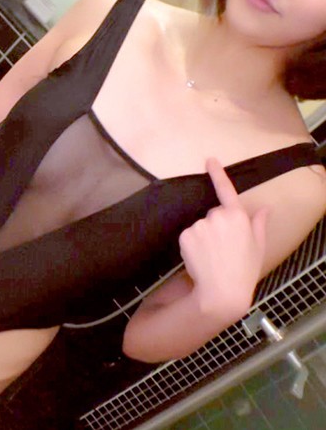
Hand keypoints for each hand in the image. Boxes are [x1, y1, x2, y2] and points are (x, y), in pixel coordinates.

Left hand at [179, 158, 268, 316]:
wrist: (222, 290)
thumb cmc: (244, 269)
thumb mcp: (258, 245)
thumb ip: (258, 223)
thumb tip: (264, 208)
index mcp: (237, 216)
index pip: (225, 190)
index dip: (217, 174)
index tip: (209, 159)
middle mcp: (217, 216)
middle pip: (213, 213)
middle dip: (216, 225)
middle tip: (224, 246)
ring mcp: (199, 225)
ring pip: (200, 225)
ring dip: (204, 235)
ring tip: (212, 254)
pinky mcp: (185, 235)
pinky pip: (188, 235)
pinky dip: (192, 244)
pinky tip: (200, 257)